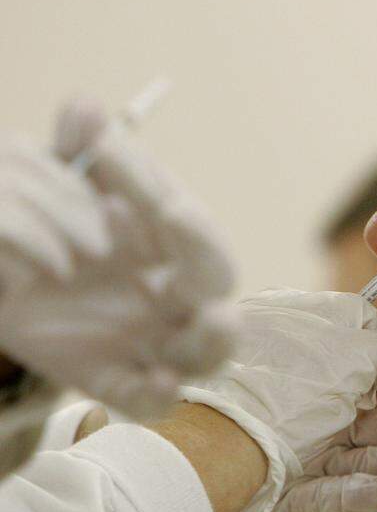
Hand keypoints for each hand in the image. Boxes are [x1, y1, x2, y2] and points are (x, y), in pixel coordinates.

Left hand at [0, 99, 235, 417]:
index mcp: (172, 244)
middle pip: (220, 299)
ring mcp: (149, 341)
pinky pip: (148, 401)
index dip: (187, 222)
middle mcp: (174, 296)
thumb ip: (80, 153)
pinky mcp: (113, 378)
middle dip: (221, 280)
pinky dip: (158, 396)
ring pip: (204, 356)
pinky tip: (153, 381)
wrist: (15, 273)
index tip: (164, 207)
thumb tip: (86, 110)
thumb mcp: (64, 182)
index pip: (195, 234)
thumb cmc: (61, 225)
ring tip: (208, 326)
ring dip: (213, 343)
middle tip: (207, 284)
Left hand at [181, 288, 376, 511]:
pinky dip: (363, 493)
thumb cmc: (280, 391)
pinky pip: (331, 493)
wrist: (212, 456)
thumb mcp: (347, 353)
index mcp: (301, 354)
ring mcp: (289, 448)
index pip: (364, 359)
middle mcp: (297, 399)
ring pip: (359, 457)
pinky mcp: (283, 493)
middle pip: (369, 416)